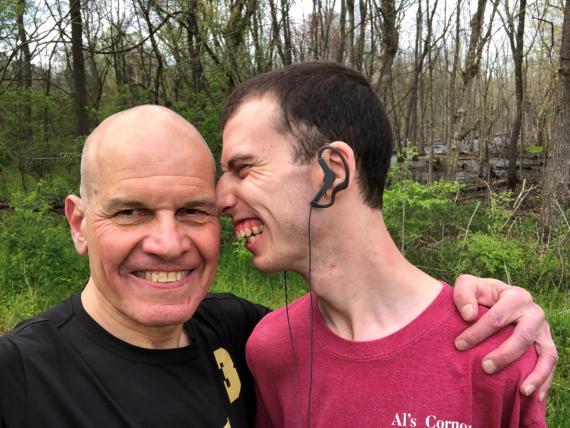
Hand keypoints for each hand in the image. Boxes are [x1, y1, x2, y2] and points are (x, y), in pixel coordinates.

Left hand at [452, 274, 557, 401]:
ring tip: (521, 390)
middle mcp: (534, 312)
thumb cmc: (479, 295)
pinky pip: (550, 363)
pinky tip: (532, 396)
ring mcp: (543, 330)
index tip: (459, 345)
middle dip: (504, 355)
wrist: (494, 299)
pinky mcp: (546, 344)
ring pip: (545, 353)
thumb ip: (463, 293)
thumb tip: (468, 315)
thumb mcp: (468, 285)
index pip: (497, 317)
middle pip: (523, 336)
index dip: (477, 332)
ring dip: (536, 374)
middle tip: (484, 367)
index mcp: (515, 296)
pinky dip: (544, 380)